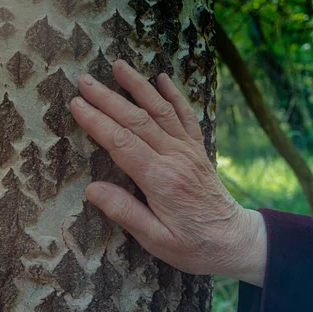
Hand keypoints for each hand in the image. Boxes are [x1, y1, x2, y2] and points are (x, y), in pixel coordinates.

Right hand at [70, 60, 266, 286]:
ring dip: (137, 86)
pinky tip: (162, 78)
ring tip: (118, 65)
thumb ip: (125, 212)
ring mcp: (189, 150)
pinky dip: (174, 95)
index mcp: (161, 180)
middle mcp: (175, 157)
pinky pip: (185, 116)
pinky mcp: (198, 150)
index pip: (122, 143)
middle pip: (136, 120)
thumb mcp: (156, 241)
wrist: (236, 241)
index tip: (77, 104)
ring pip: (159, 110)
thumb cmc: (193, 246)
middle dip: (108, 98)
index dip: (97, 122)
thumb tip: (92, 189)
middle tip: (84, 80)